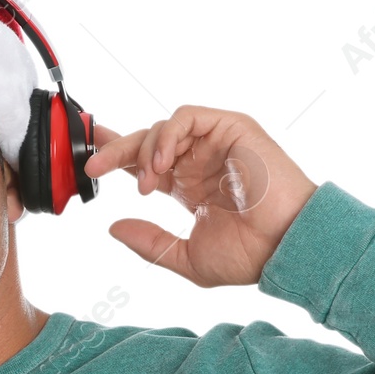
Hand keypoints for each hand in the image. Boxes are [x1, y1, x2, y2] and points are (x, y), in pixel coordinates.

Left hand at [82, 106, 318, 286]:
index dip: (116, 159)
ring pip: (163, 128)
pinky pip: (187, 117)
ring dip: (145, 151)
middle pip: (146, 142)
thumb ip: (149, 242)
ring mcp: (215, 142)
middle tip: (93, 167)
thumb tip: (113, 227)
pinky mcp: (230, 127)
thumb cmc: (249, 256)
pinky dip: (167, 135)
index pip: (145, 163)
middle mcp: (199, 161)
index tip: (89, 164)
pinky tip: (161, 164)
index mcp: (189, 186)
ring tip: (147, 183)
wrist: (285, 247)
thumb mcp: (186, 257)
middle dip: (116, 150)